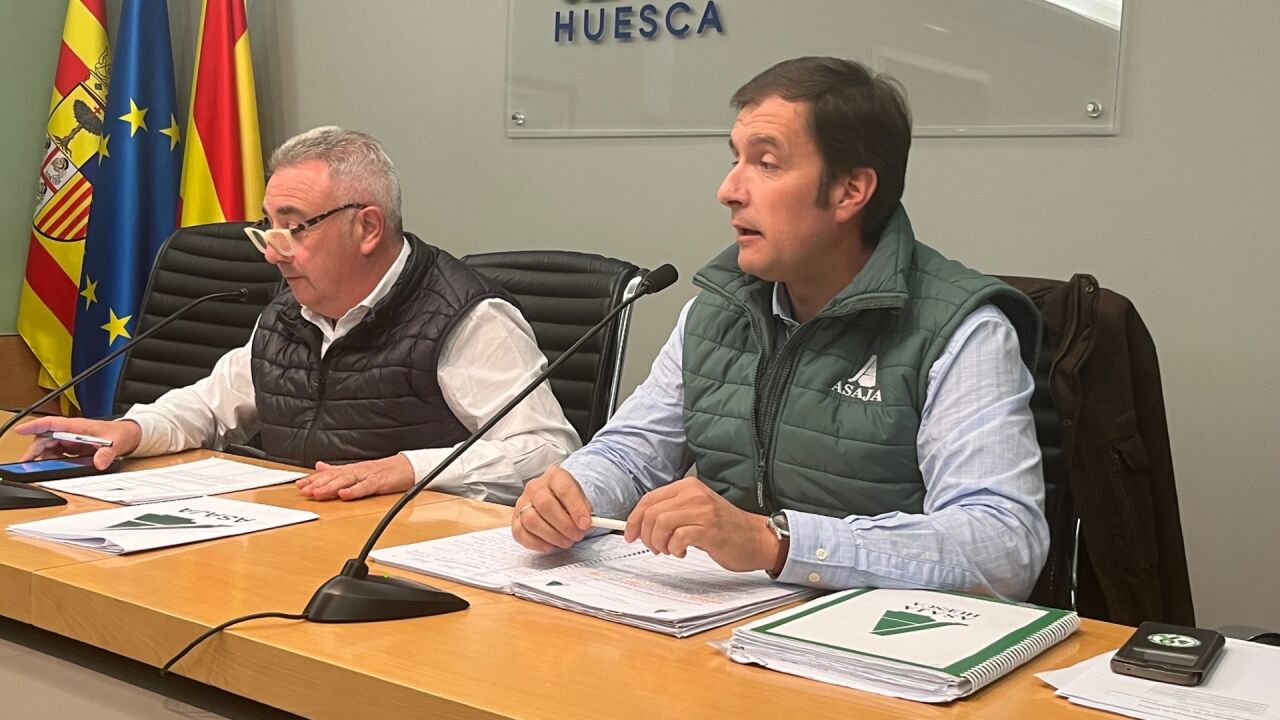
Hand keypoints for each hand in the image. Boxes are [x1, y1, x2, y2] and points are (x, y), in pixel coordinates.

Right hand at [15, 417, 141, 469]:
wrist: (129, 436)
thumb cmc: (121, 434)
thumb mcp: (116, 443)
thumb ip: (107, 454)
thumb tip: (99, 463)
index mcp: (78, 426)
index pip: (52, 423)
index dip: (34, 426)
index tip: (20, 430)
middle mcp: (72, 432)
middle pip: (46, 437)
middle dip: (35, 449)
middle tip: (27, 462)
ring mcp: (72, 440)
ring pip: (49, 446)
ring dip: (43, 456)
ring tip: (41, 466)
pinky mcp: (73, 448)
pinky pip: (57, 453)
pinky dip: (52, 460)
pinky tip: (55, 466)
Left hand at [296, 455, 414, 500]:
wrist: (407, 467)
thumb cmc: (383, 471)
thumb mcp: (357, 469)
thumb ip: (337, 469)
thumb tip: (319, 466)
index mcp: (350, 469)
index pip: (328, 473)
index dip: (313, 479)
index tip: (299, 485)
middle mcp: (356, 471)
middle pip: (334, 477)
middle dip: (318, 484)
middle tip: (303, 490)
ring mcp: (367, 476)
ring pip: (346, 481)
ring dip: (330, 487)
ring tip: (317, 493)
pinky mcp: (379, 482)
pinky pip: (365, 487)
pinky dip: (354, 491)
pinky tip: (343, 495)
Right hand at [510, 465, 592, 551]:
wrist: (554, 498)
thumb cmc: (568, 500)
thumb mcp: (581, 498)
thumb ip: (584, 510)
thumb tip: (586, 524)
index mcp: (554, 476)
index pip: (564, 489)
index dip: (576, 509)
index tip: (586, 524)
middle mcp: (535, 487)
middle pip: (545, 505)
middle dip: (564, 525)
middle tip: (577, 536)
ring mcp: (522, 502)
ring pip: (531, 520)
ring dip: (551, 536)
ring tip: (566, 542)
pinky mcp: (515, 519)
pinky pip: (520, 533)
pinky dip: (536, 543)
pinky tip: (549, 546)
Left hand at [625, 477, 781, 572]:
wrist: (757, 538)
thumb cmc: (726, 528)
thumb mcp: (696, 511)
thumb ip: (671, 513)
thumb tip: (641, 525)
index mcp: (688, 486)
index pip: (649, 499)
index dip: (634, 519)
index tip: (630, 534)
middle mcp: (694, 494)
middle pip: (651, 512)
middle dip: (646, 535)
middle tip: (654, 547)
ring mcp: (702, 510)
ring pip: (661, 524)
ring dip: (659, 543)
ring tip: (669, 550)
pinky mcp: (709, 529)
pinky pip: (678, 538)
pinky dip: (674, 549)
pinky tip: (682, 551)